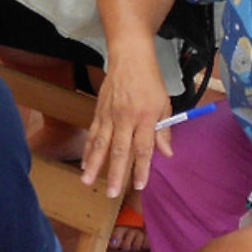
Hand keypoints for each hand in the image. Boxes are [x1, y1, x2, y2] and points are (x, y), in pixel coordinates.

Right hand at [81, 48, 172, 197]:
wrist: (130, 58)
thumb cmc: (150, 82)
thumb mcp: (164, 104)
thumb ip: (163, 130)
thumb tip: (167, 154)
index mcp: (146, 117)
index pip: (144, 147)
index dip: (142, 168)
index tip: (139, 185)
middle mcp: (126, 118)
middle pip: (120, 150)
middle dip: (115, 173)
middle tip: (112, 193)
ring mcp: (110, 115)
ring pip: (101, 144)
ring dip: (94, 164)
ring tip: (87, 182)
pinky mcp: (99, 112)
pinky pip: (93, 134)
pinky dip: (88, 150)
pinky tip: (84, 164)